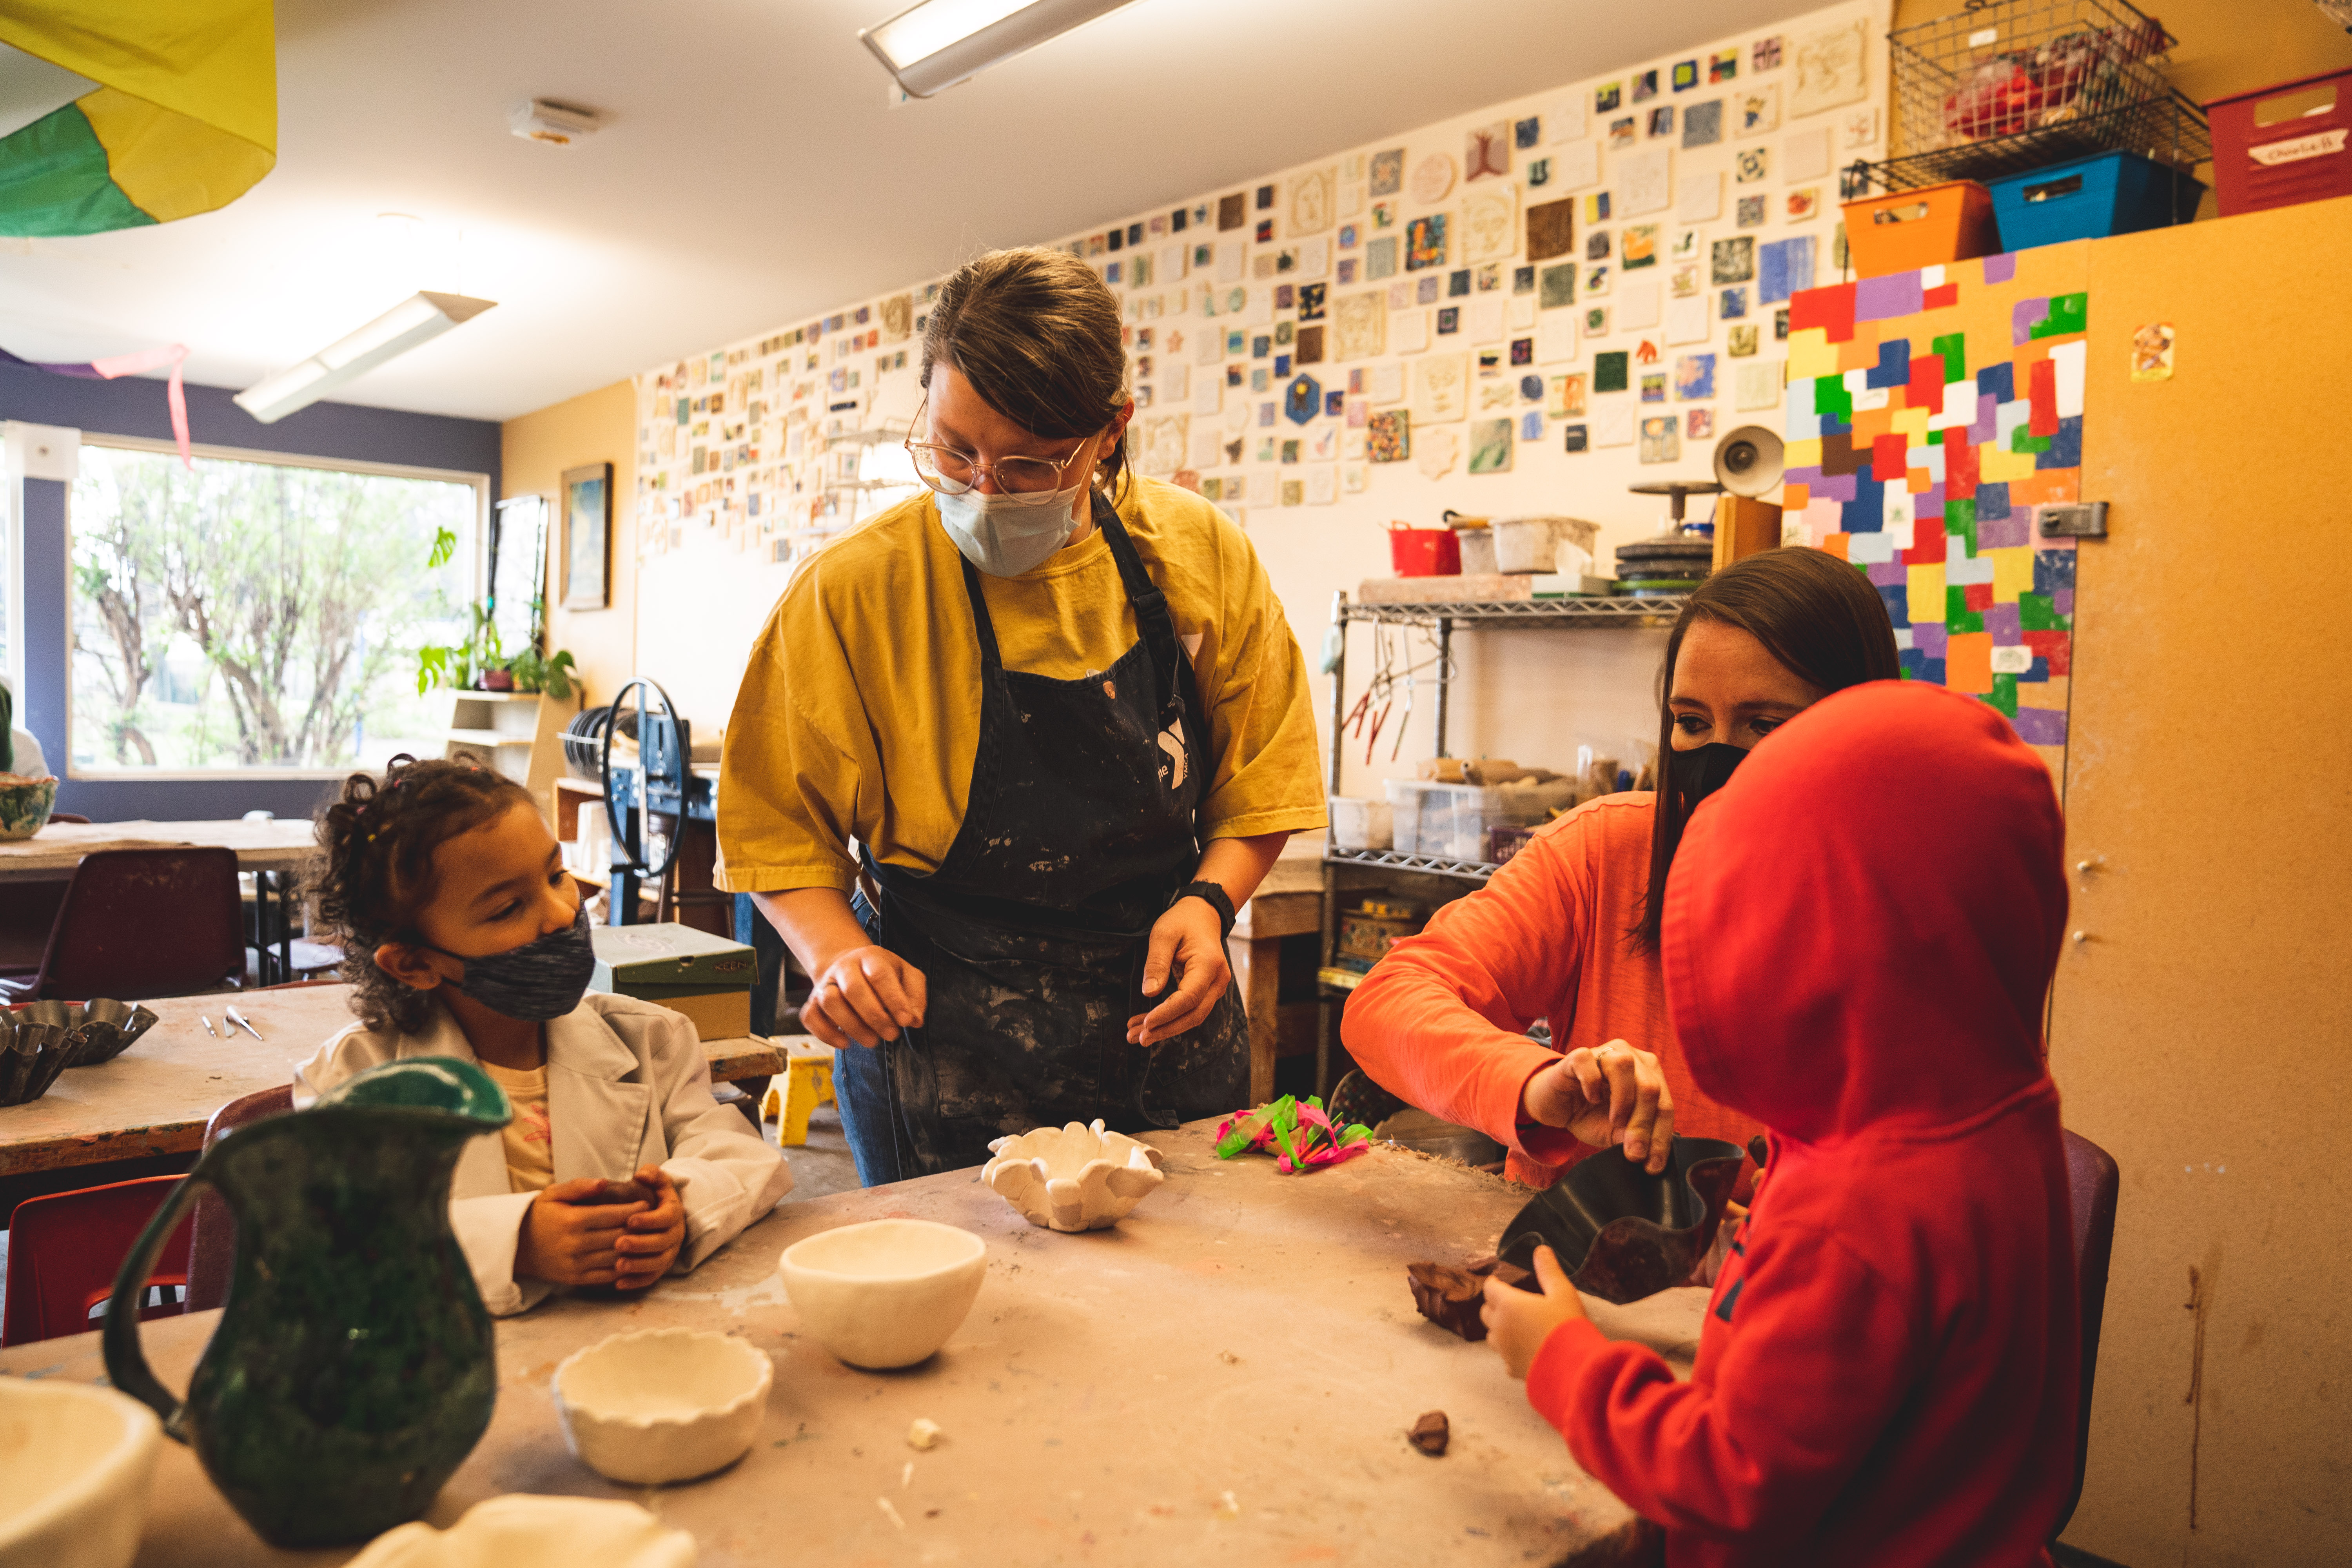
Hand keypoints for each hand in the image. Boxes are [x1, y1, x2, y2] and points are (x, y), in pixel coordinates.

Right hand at [514, 1177, 651, 1287]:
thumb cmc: (540, 1215)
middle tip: (653, 1221)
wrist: (517, 1246)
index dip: (634, 1211)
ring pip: (616, 1257)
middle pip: (619, 1237)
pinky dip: (623, 1268)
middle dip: (639, 1229)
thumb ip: (579, 1186)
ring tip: (648, 1239)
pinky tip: (633, 1258)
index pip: (613, 1215)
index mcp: (573, 1220)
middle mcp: (576, 1244)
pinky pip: (607, 1275)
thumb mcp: (553, 1194)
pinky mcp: (576, 1278)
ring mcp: (576, 1264)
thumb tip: (604, 1182)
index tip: (647, 1204)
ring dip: (635, 1250)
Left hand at [612, 1166, 684, 1289]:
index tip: (630, 1220)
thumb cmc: (654, 1196)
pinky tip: (618, 1283)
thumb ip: (651, 1173)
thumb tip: (642, 1175)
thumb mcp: (657, 1181)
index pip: (666, 1218)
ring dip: (639, 1265)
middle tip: (619, 1244)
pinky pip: (651, 1278)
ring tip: (618, 1265)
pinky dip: (636, 1282)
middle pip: (661, 1243)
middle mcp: (675, 1235)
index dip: (649, 1220)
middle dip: (641, 1244)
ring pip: (658, 1263)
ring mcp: (669, 1253)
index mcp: (673, 1213)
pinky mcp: (661, 1267)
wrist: (662, 1215)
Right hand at [802, 944, 926, 1048]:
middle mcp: (844, 967)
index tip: (906, 1021)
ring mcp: (825, 983)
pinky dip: (826, 1033)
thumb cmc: (883, 974)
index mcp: (870, 957)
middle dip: (875, 1017)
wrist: (849, 966)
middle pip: (853, 989)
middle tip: (892, 1035)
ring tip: (872, 1041)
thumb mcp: (907, 975)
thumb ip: (915, 995)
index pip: (879, 974)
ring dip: (852, 1026)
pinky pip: (810, 1017)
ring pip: (830, 1002)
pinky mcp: (812, 1001)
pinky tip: (845, 1043)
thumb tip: (915, 1020)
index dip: (894, 999)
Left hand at [1126, 895, 1230, 1044]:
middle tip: (1138, 1038)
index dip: (1167, 1014)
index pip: (1188, 998)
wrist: (1203, 915)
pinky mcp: (1208, 991)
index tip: (1145, 1024)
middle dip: (1165, 1029)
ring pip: (1193, 1016)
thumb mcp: (1163, 934)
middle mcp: (1217, 980)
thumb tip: (1149, 994)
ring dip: (1166, 1028)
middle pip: (1193, 1014)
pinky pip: (1191, 1010)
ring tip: (1137, 1035)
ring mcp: (1216, 987)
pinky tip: (1148, 1024)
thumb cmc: (1182, 921)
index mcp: (1208, 964)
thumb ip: (1156, 963)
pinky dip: (1170, 1019)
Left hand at [1481, 1246, 1587, 1378]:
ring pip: (1492, 1336)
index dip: (1494, 1283)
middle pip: (1486, 1312)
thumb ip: (1548, 1270)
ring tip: (1517, 1325)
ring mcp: (1504, 1351)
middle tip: (1510, 1302)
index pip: (1489, 1288)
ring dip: (1500, 1328)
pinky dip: (1511, 1350)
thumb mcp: (1562, 1292)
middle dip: (1494, 1305)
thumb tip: (1540, 1250)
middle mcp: (1500, 1327)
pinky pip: (1505, 1356)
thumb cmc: (1567, 1326)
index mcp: (1508, 1305)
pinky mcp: (1512, 1369)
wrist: (1574, 1369)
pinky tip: (1526, 1349)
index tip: (1500, 1281)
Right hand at [1519, 1039, 1675, 1172]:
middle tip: (1633, 1152)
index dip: (1661, 1136)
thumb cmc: (1589, 1114)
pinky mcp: (1577, 1055)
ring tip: (1614, 1120)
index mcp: (1649, 1074)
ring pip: (1624, 1066)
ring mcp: (1604, 1052)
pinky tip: (1591, 1098)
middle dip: (1643, 1124)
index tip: (1653, 1165)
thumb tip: (1652, 1153)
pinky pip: (1588, 1062)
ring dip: (1622, 1100)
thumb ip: (1637, 1137)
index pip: (1664, 1104)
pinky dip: (1591, 1083)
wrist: (1555, 1105)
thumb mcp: (1617, 1132)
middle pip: (1649, 1087)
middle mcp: (1631, 1057)